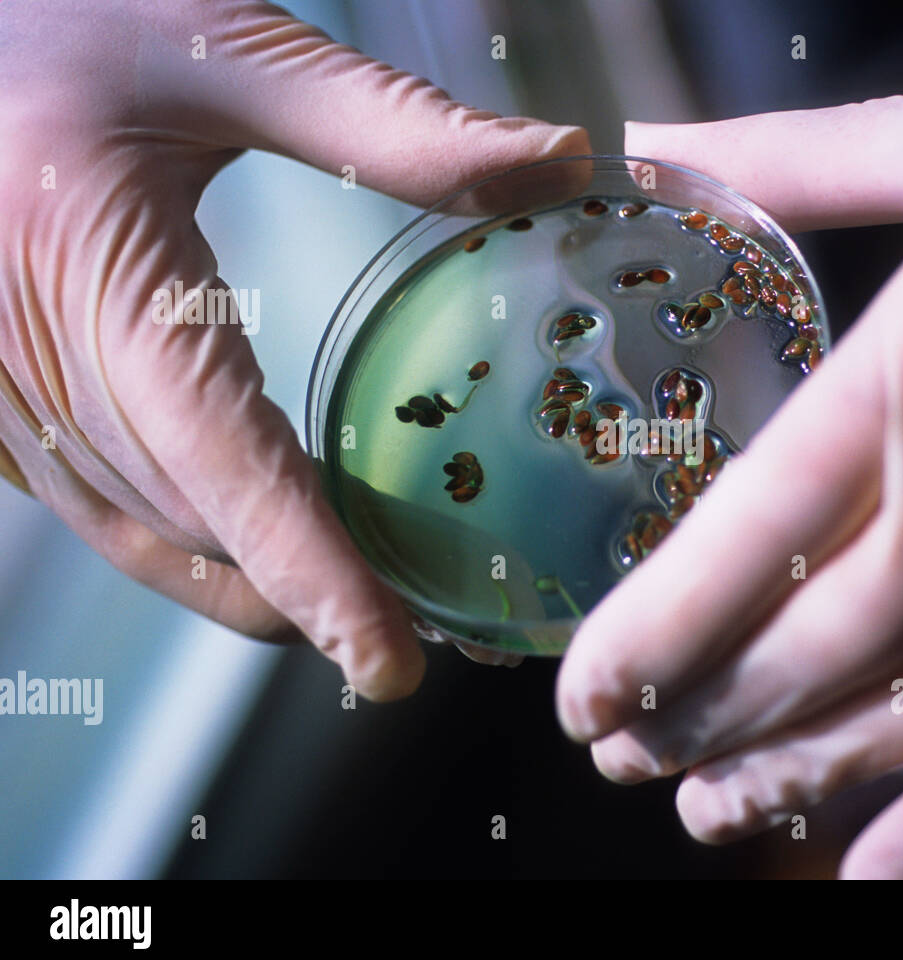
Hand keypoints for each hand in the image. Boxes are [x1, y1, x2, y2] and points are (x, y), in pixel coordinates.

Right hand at [0, 0, 586, 695]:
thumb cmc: (68, 19)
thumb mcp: (229, 47)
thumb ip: (394, 123)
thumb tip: (560, 161)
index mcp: (98, 278)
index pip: (224, 465)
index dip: (313, 576)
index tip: (390, 665)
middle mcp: (36, 361)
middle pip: (193, 525)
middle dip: (304, 597)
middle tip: (421, 634)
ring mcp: (5, 392)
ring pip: (143, 534)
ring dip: (252, 585)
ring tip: (361, 612)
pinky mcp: (5, 395)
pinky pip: (101, 504)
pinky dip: (194, 542)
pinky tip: (264, 543)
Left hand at [557, 0, 902, 875]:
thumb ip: (792, 160)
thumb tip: (649, 156)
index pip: (760, 530)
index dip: (659, 634)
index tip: (586, 696)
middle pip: (825, 644)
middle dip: (706, 719)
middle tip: (624, 756)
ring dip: (805, 779)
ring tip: (710, 808)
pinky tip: (872, 878)